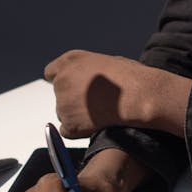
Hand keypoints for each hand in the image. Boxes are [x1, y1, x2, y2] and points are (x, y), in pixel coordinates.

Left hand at [44, 49, 191, 137]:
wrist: (140, 96)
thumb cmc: (131, 77)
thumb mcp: (107, 62)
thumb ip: (89, 70)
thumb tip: (88, 81)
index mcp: (70, 61)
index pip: (51, 73)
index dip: (62, 80)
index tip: (72, 87)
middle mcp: (61, 80)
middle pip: (59, 94)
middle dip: (72, 99)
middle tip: (95, 103)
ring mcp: (63, 103)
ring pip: (64, 113)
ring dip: (77, 115)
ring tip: (101, 112)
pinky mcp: (69, 124)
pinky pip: (67, 131)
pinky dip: (78, 131)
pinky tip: (96, 125)